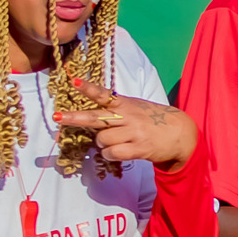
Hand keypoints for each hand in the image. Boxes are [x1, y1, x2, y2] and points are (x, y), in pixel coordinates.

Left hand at [56, 91, 196, 170]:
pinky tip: (119, 152)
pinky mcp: (139, 148)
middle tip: (56, 117)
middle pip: (96, 118)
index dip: (88, 88)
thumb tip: (94, 121)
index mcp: (126, 104)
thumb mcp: (137, 107)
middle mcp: (128, 116)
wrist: (181, 133)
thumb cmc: (154, 119)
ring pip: (102, 140)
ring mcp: (133, 132)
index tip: (74, 81)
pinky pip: (113, 154)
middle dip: (74, 118)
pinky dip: (111, 155)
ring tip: (116, 142)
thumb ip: (117, 110)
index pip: (104, 94)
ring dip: (103, 144)